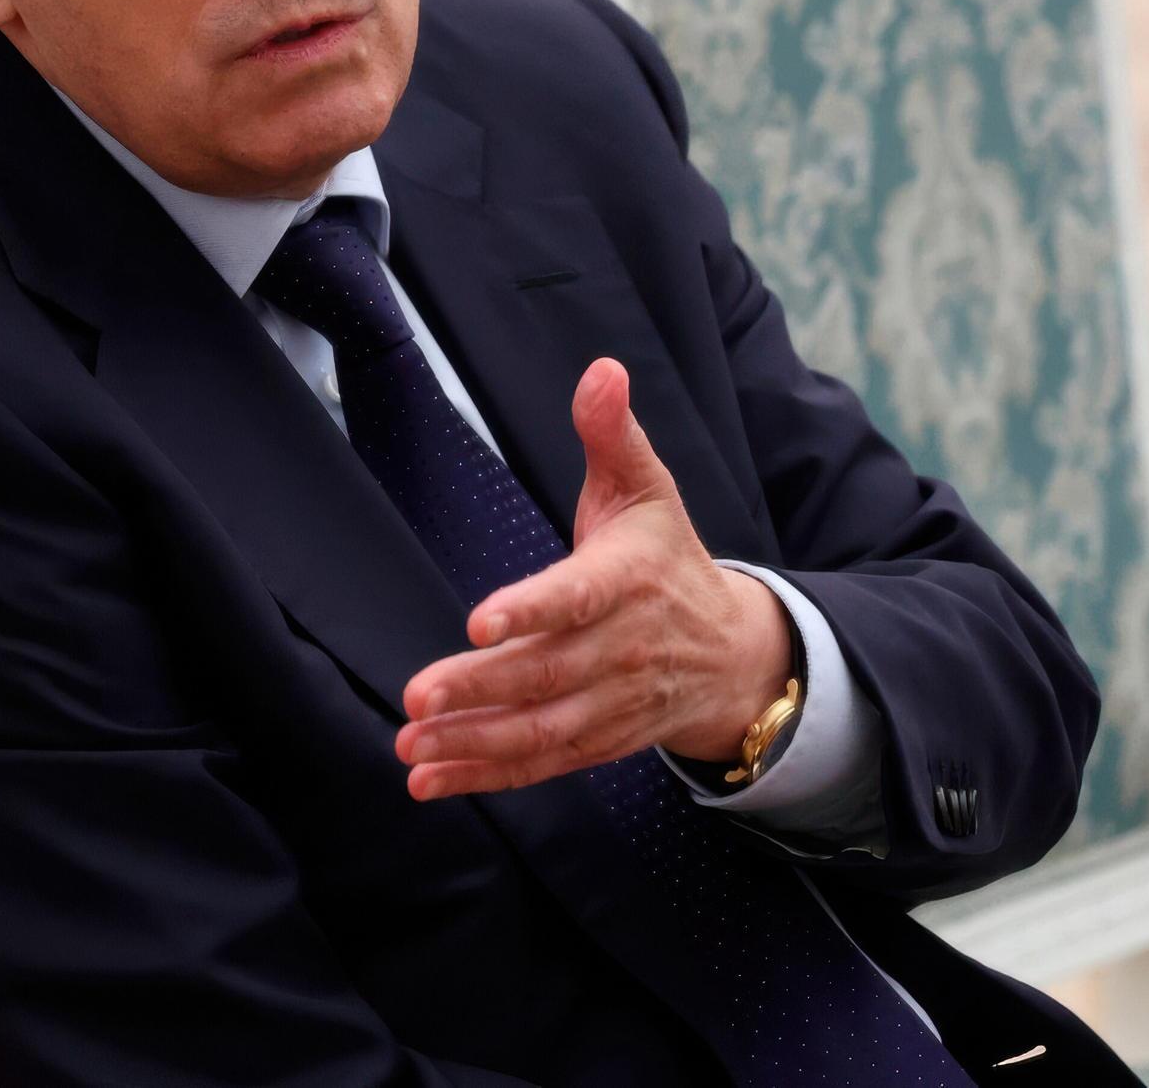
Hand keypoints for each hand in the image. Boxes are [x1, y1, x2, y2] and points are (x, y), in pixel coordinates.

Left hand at [394, 358, 791, 799]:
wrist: (737, 653)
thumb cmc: (668, 558)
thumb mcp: (647, 488)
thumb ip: (613, 433)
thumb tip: (602, 369)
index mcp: (629, 581)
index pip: (578, 598)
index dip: (531, 610)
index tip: (478, 620)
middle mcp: (622, 650)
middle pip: (548, 674)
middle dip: (480, 688)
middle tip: (417, 696)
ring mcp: (612, 704)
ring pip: (542, 730)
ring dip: (473, 743)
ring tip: (410, 746)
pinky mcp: (599, 742)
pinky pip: (542, 764)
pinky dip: (486, 777)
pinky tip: (429, 780)